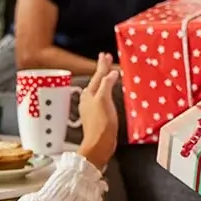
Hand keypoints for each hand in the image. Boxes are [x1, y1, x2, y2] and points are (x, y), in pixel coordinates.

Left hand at [77, 53, 119, 168]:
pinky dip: (106, 91)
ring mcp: (93, 108)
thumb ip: (106, 85)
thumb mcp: (104, 100)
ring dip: (103, 80)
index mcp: (90, 94)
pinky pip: (102, 97)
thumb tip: (111, 73)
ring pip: (98, 88)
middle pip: (97, 80)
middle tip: (106, 59)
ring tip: (107, 73)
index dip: (102, 65)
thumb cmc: (101, 124)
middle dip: (102, 70)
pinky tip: (108, 93)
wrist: (99, 145)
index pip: (98, 75)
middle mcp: (89, 99)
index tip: (105, 55)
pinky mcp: (98, 115)